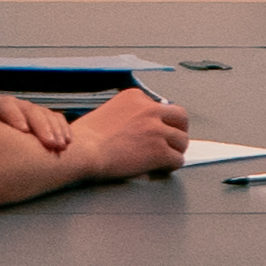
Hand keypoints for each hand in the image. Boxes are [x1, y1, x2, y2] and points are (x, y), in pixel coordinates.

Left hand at [0, 92, 75, 148]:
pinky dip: (62, 129)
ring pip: (42, 113)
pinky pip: (54, 118)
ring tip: (61, 147)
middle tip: (50, 144)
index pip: (3, 104)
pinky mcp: (38, 118)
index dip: (13, 115)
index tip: (22, 131)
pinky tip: (68, 142)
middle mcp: (8, 105)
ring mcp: (25, 110)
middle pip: (27, 108)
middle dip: (41, 126)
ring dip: (54, 130)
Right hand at [64, 87, 190, 181]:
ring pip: (182, 140)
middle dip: (179, 129)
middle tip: (173, 140)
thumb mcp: (108, 112)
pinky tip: (162, 168)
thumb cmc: (86, 137)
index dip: (160, 120)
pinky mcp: (159, 151)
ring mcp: (156, 130)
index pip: (160, 106)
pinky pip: (177, 159)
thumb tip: (140, 130)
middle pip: (180, 117)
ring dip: (176, 149)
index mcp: (135, 97)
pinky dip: (172, 165)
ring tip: (167, 157)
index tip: (156, 130)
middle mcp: (148, 109)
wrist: (83, 152)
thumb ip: (128, 115)